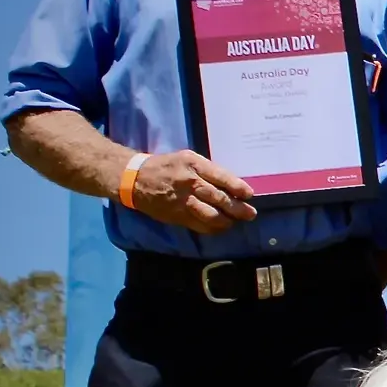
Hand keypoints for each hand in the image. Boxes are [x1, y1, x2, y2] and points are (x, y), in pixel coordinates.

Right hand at [127, 150, 257, 232]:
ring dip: (227, 221)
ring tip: (235, 222)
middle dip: (238, 208)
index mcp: (194, 165)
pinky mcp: (177, 215)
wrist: (135, 178)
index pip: (221, 177)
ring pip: (211, 215)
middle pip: (219, 198)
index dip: (238, 188)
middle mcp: (189, 182)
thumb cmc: (167, 166)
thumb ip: (208, 170)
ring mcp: (182, 201)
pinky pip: (199, 225)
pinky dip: (213, 228)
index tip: (249, 195)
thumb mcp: (188, 158)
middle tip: (250, 214)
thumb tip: (232, 184)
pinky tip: (220, 227)